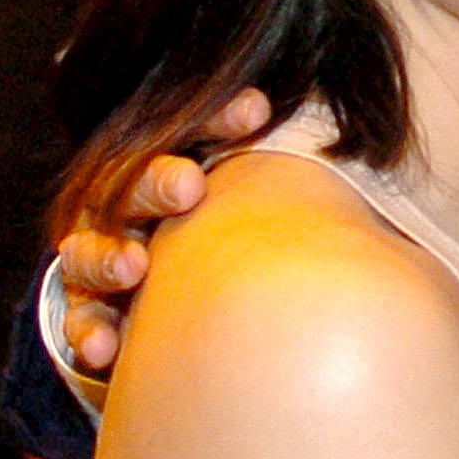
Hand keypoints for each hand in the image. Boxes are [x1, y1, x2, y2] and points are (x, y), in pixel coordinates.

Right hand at [61, 89, 270, 370]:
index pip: (188, 133)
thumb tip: (374, 147)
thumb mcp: (250, 199)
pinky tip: (106, 348)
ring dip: (110, 258)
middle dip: (155, 182)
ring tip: (135, 267)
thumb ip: (288, 178)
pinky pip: (83, 323)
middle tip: (188, 186)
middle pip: (129, 186)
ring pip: (92, 252)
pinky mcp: (91, 312)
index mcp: (167, 169)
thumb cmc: (223, 235)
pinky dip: (91, 334)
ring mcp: (101, 259)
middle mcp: (125, 209)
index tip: (257, 111)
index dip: (218, 121)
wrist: (161, 296)